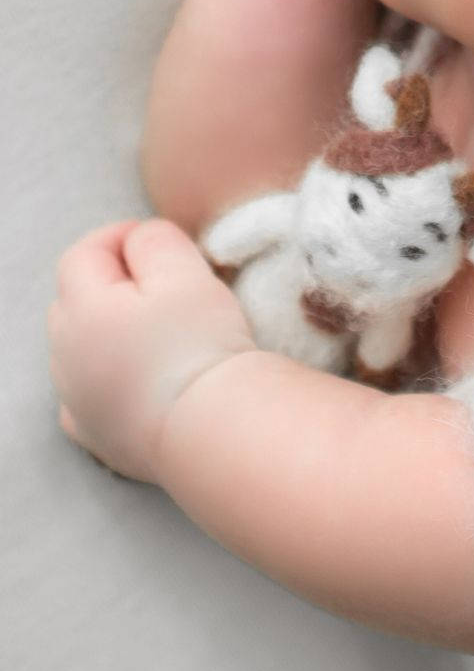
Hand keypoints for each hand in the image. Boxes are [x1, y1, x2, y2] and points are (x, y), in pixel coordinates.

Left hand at [48, 219, 257, 485]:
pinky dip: (105, 377)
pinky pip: (86, 393)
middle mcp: (65, 354)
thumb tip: (139, 241)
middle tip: (163, 283)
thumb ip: (155, 240)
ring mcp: (75, 398)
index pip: (84, 253)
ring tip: (157, 330)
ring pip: (78, 346)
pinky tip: (138, 378)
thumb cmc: (199, 345)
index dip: (120, 236)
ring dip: (107, 329)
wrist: (210, 430)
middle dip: (110, 281)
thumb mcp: (185, 271)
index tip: (161, 241)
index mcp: (82, 308)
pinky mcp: (92, 433)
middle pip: (74, 298)